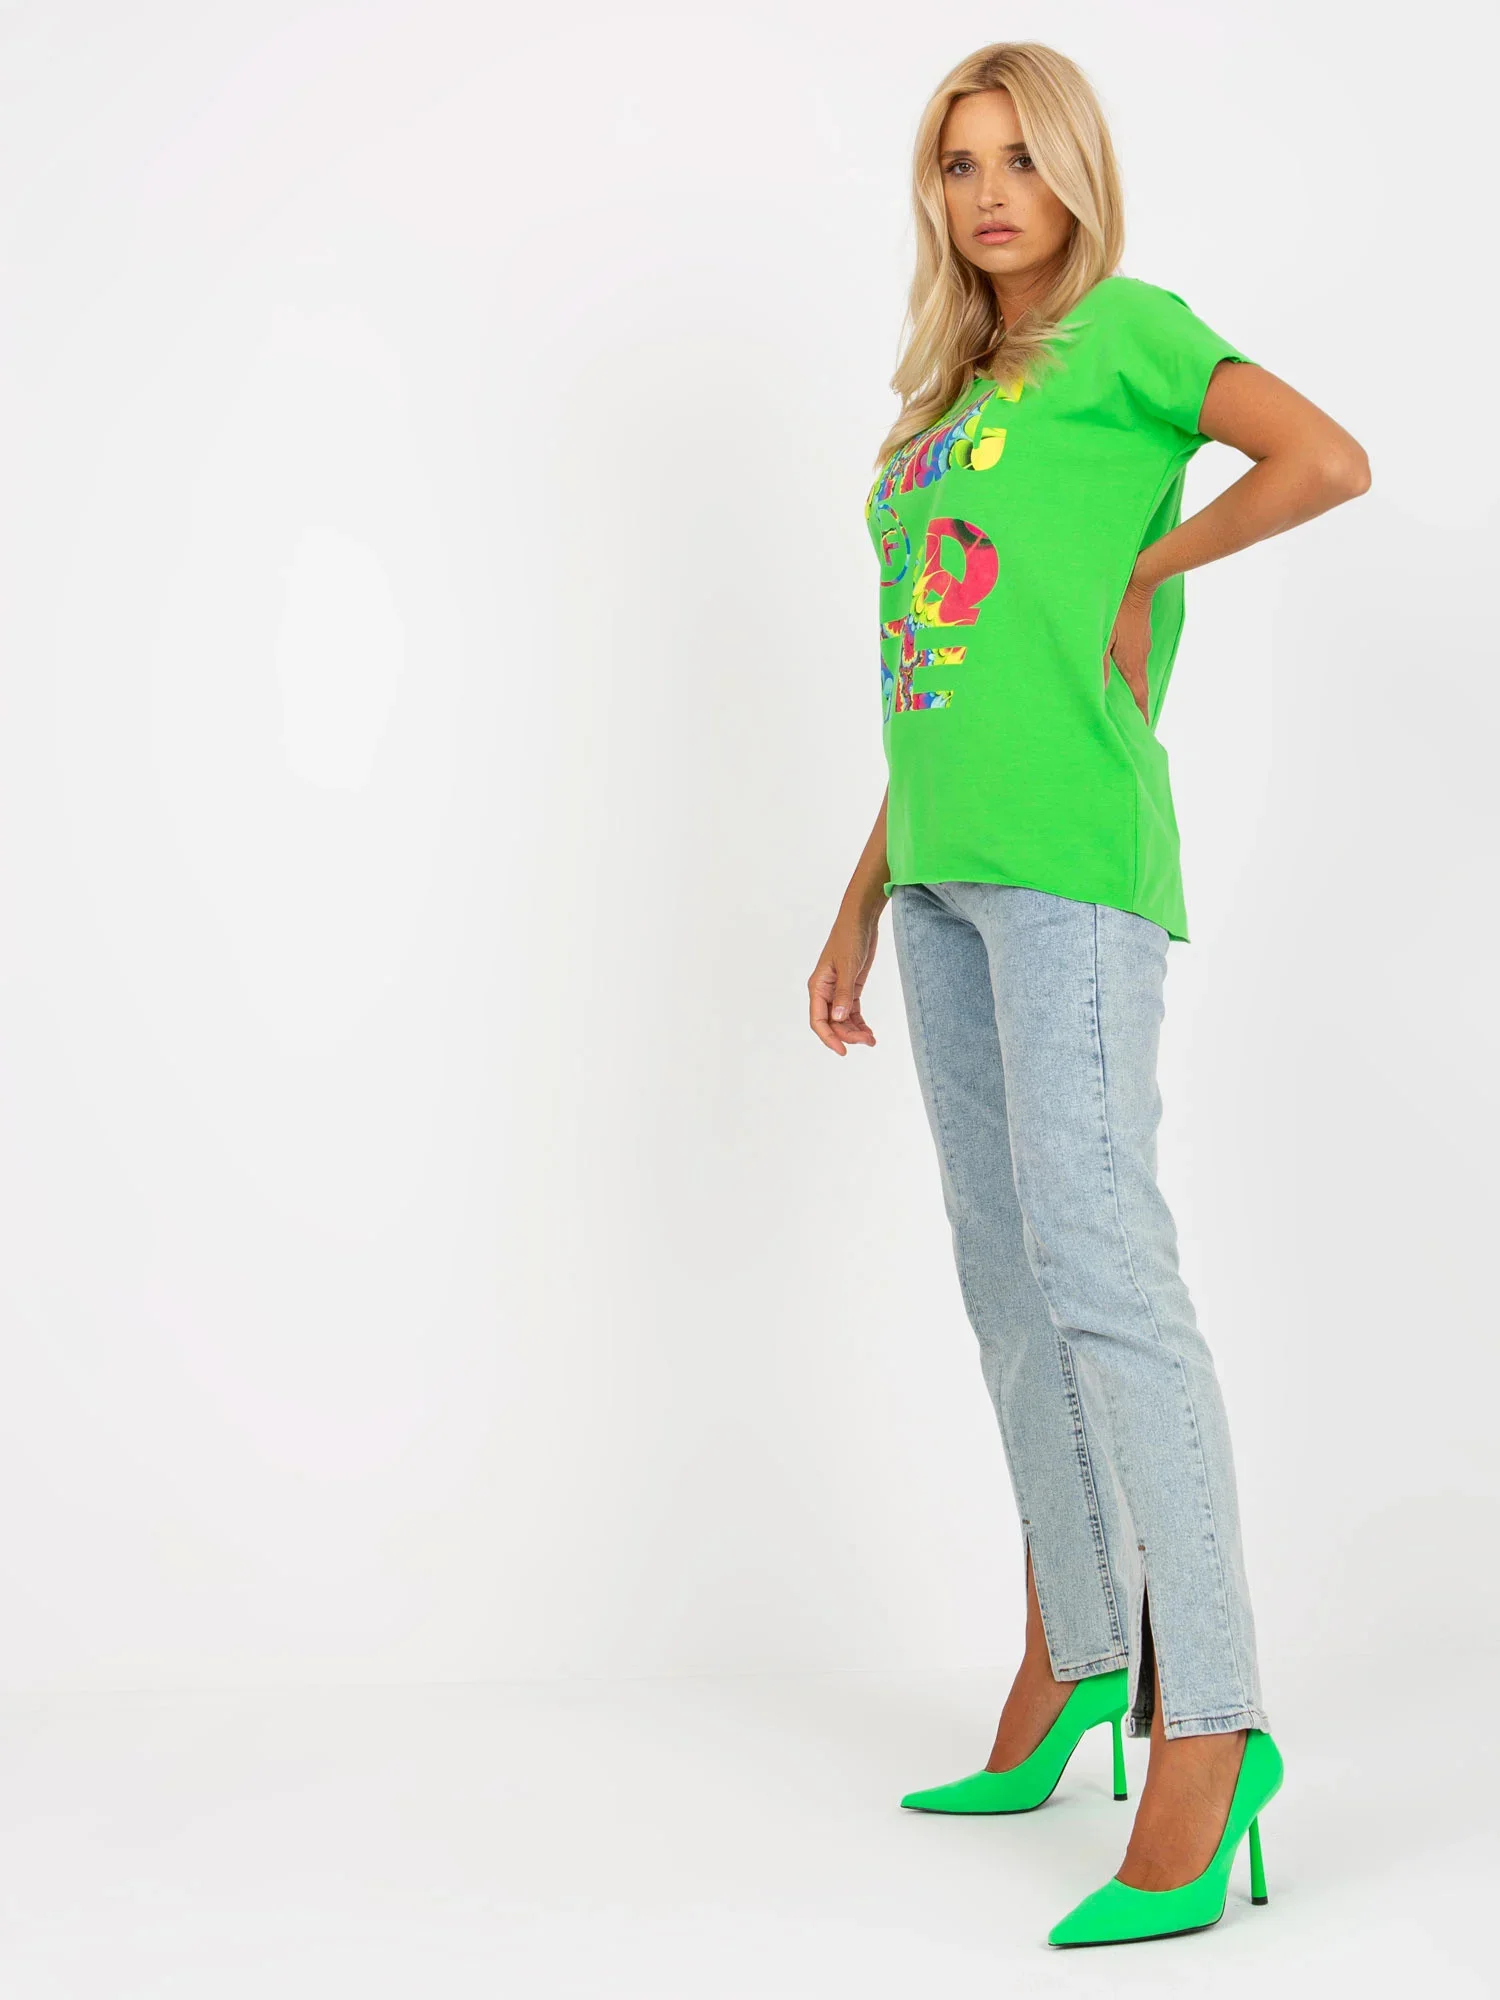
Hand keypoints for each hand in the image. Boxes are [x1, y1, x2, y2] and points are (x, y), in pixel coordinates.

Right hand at [808, 905, 880, 1053]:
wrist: (860, 920)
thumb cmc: (849, 938)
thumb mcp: (848, 966)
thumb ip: (843, 993)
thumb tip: (838, 1018)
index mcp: (818, 986)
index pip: (818, 1020)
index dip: (829, 1038)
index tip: (843, 1051)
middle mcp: (825, 991)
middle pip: (832, 1023)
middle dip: (848, 1035)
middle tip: (868, 1041)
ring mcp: (837, 991)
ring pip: (842, 1020)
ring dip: (855, 1031)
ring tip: (872, 1040)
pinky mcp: (850, 988)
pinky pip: (852, 1012)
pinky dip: (859, 1023)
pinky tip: (869, 1032)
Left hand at [1103, 575, 1155, 723]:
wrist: (1139, 579)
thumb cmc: (1117, 607)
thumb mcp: (1102, 637)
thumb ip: (1098, 665)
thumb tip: (1097, 691)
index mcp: (1132, 664)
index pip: (1139, 698)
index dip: (1141, 716)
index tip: (1144, 732)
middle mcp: (1140, 658)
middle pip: (1139, 689)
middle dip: (1136, 707)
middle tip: (1131, 723)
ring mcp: (1141, 646)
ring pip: (1135, 673)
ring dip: (1130, 688)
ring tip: (1121, 701)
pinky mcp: (1138, 636)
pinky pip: (1133, 659)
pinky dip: (1126, 671)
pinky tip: (1116, 670)